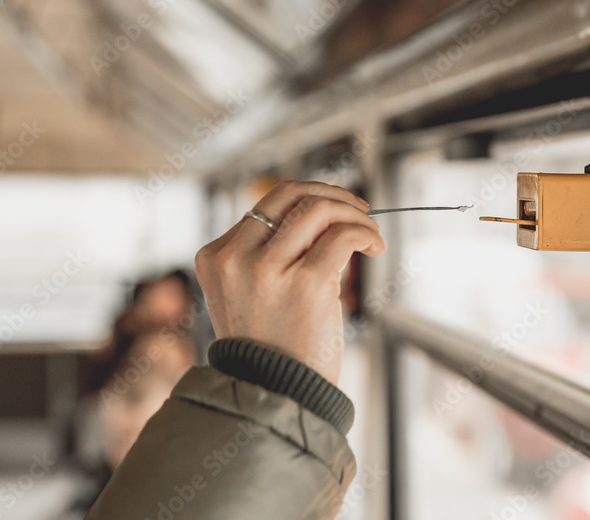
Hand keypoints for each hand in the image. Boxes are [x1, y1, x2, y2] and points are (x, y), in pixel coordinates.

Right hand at [194, 181, 385, 384]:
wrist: (276, 396)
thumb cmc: (271, 346)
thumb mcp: (249, 292)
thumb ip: (270, 252)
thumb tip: (322, 211)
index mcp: (215, 256)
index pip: (268, 203)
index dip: (309, 197)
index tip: (335, 209)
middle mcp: (235, 259)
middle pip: (290, 194)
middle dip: (332, 194)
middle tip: (359, 209)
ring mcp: (267, 270)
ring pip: (318, 209)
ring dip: (355, 214)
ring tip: (371, 234)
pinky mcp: (305, 285)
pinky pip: (342, 236)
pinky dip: (365, 233)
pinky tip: (374, 246)